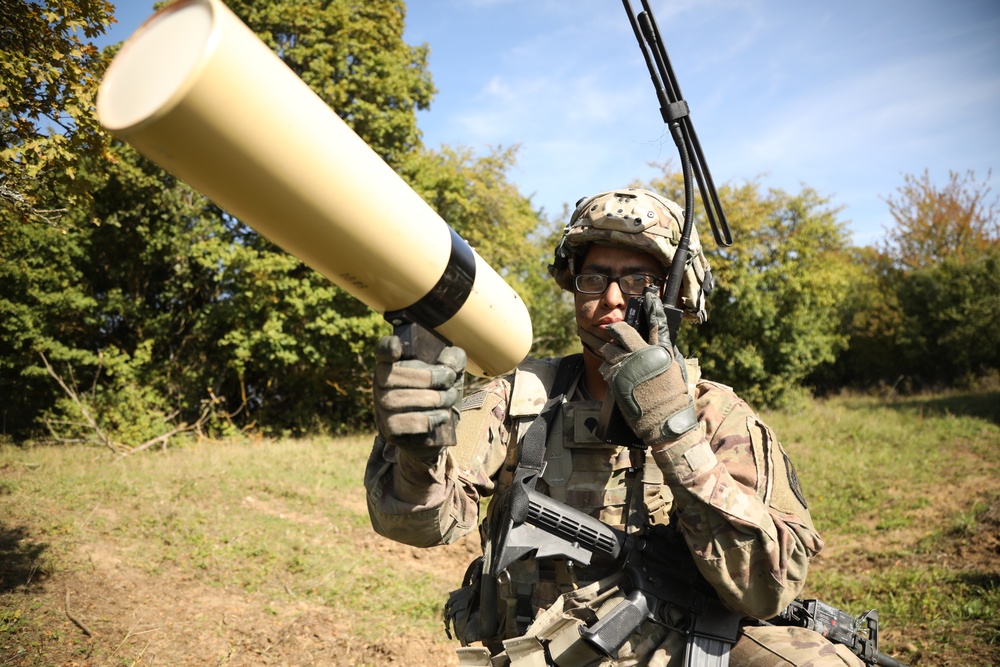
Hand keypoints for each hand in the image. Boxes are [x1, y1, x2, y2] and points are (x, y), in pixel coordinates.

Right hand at [373, 335, 465, 454]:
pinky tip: (442, 416)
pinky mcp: (387, 428)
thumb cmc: (441, 396)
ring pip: (396, 399)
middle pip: (391, 375)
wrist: (439, 433)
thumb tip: (449, 357)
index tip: (398, 349)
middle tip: (448, 380)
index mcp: (396, 364)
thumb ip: (453, 360)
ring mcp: (381, 407)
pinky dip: (426, 419)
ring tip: (448, 399)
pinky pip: (400, 422)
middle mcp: (382, 384)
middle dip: (426, 377)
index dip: (386, 347)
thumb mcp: (451, 376)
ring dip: (431, 398)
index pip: (382, 350)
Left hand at [599, 292, 697, 445]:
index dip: (652, 307)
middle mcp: (642, 355)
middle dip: (614, 328)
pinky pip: (605, 367)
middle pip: (622, 331)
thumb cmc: (674, 397)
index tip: (648, 295)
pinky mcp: (615, 380)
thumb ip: (664, 352)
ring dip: (607, 349)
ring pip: (609, 349)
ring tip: (608, 353)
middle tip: (608, 327)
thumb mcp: (675, 370)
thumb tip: (657, 341)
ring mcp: (627, 367)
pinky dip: (607, 368)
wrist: (664, 422)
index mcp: (660, 351)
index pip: (656, 323)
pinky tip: (610, 370)